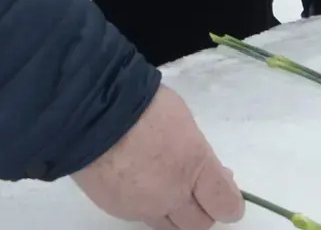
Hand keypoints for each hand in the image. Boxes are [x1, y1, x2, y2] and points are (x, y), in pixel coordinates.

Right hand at [73, 85, 243, 229]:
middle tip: (195, 188)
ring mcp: (144, 207)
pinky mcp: (119, 210)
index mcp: (195, 165)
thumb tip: (212, 170)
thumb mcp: (181, 119)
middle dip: (202, 209)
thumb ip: (198, 152)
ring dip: (174, 212)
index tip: (225, 191)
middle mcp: (173, 194)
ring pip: (170, 227)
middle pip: (200, 224)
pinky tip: (138, 183)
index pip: (227, 205)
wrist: (89, 112)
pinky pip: (142, 217)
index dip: (230, 202)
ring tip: (164, 186)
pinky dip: (146, 206)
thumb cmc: (140, 103)